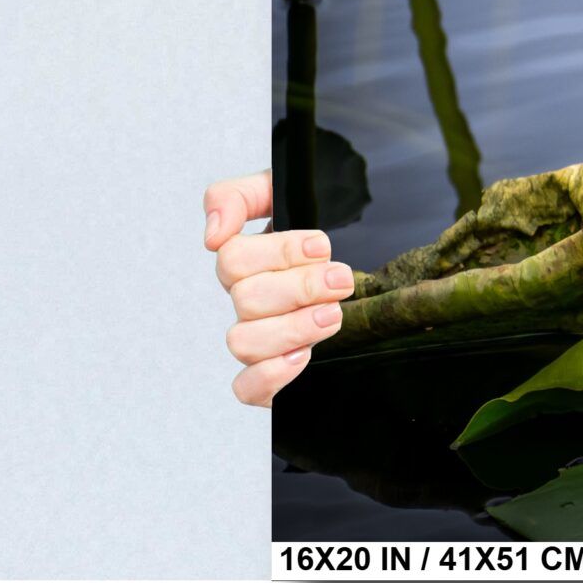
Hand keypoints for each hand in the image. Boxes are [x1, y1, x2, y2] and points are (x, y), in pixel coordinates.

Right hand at [204, 170, 354, 406]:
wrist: (368, 273)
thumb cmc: (321, 233)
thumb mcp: (287, 194)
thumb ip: (240, 196)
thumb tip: (213, 234)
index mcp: (247, 261)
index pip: (233, 258)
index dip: (279, 252)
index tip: (321, 246)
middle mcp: (247, 301)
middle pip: (246, 299)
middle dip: (300, 287)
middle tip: (341, 279)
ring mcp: (258, 339)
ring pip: (243, 342)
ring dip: (292, 328)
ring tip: (333, 315)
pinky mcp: (271, 377)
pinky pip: (246, 388)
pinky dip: (270, 375)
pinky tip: (303, 357)